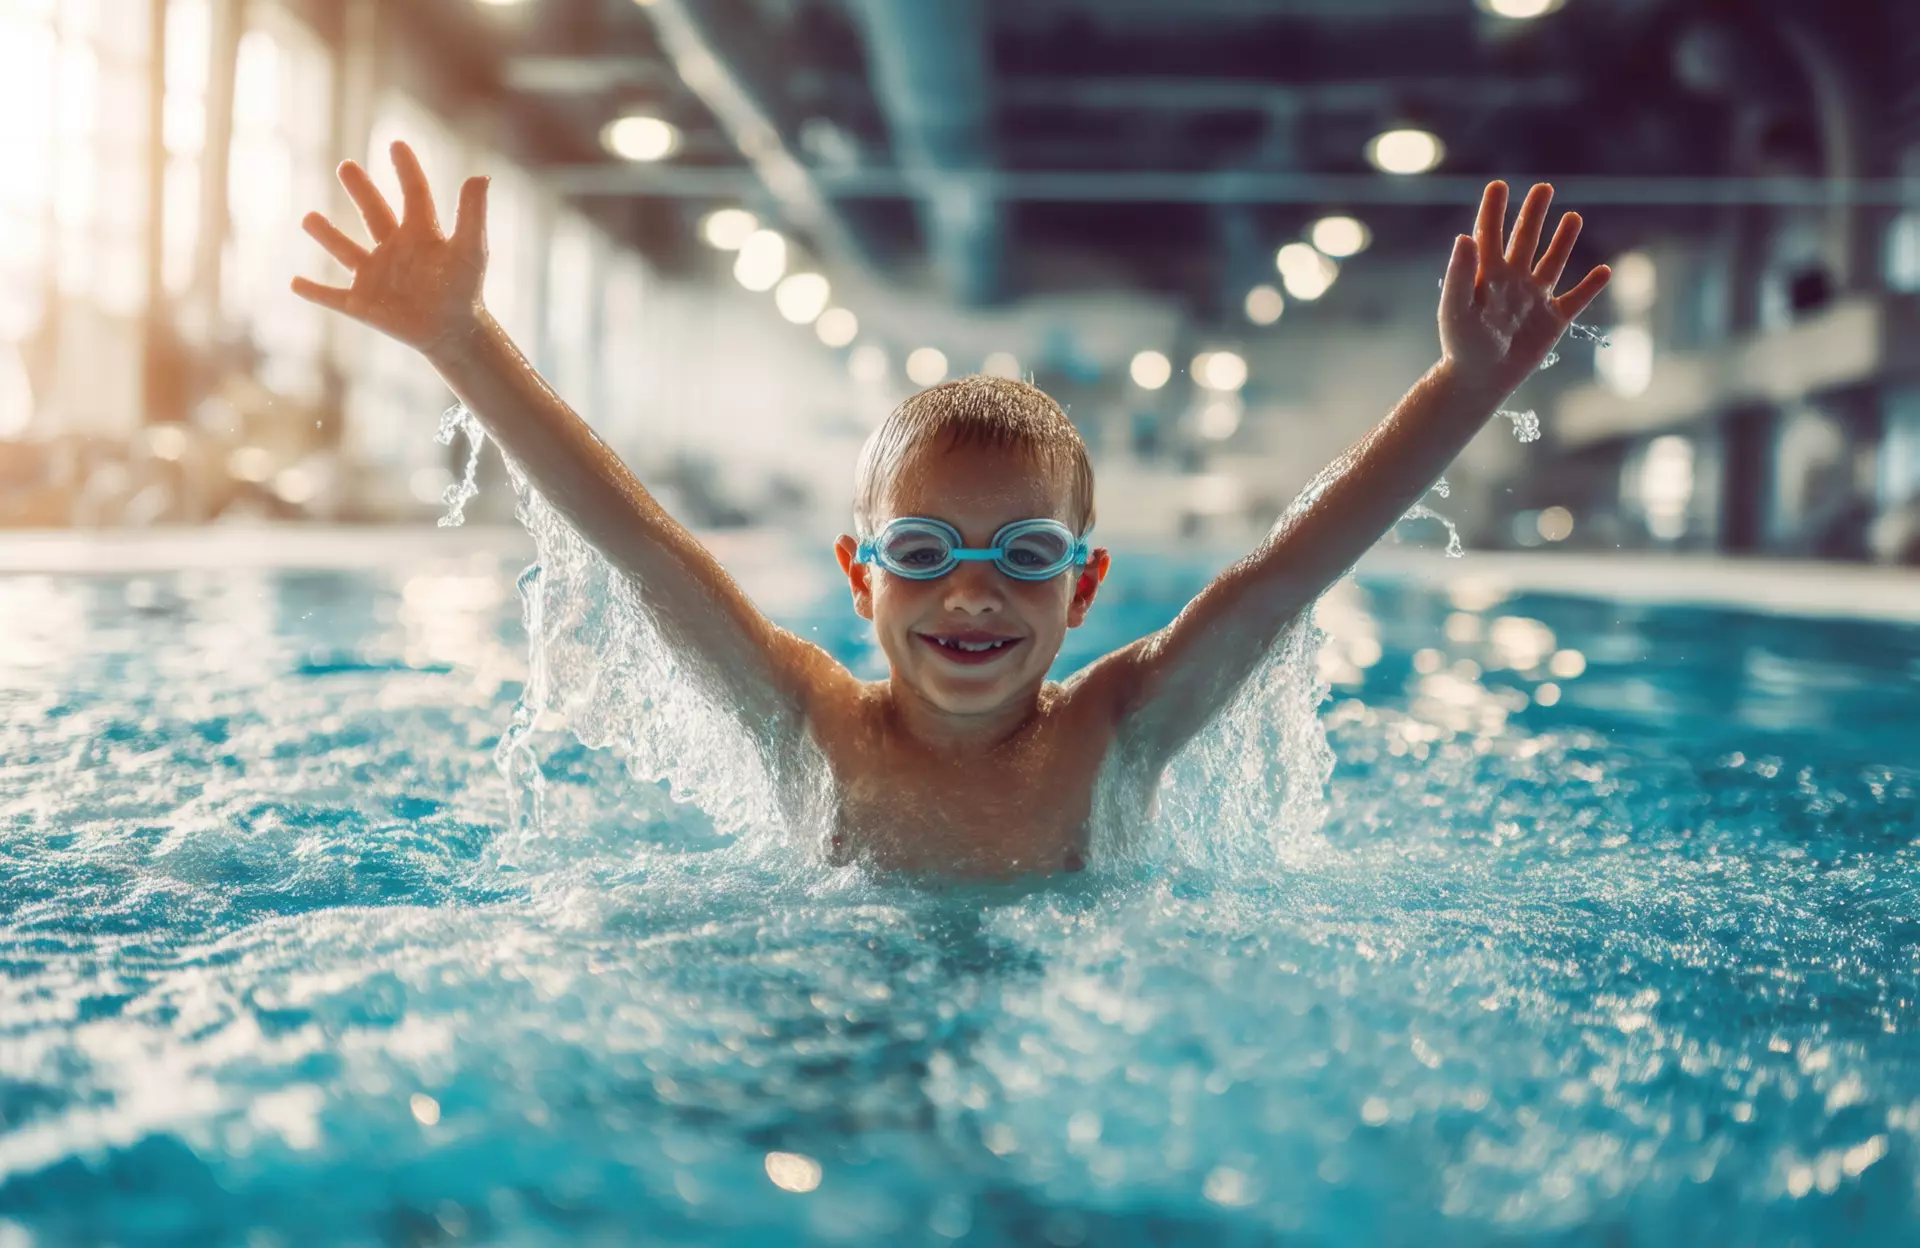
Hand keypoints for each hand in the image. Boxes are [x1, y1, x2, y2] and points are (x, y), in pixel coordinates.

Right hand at [292, 141, 489, 356]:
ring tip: (308, 218)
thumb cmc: (466, 291)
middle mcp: (396, 249)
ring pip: (346, 250)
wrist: (455, 334)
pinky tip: (295, 283)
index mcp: (422, 233)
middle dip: (360, 190)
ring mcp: (376, 276)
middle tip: (346, 166)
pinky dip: (314, 291)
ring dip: (327, 234)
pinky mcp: (362, 304)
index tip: (396, 144)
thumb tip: (481, 176)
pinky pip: (332, 296)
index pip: (413, 194)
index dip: (407, 170)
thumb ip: (472, 214)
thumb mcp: (471, 250)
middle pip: (373, 213)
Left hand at [1438, 181, 1609, 395]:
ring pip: (1553, 262)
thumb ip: (1461, 272)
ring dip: (1563, 241)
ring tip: (1573, 217)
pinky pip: (1576, 299)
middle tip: (1544, 188)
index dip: (1494, 210)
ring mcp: (1535, 299)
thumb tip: (1465, 236)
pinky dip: (1591, 286)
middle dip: (1534, 214)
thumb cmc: (1462, 345)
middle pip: (1526, 240)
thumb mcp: (1456, 307)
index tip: (1498, 185)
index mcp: (1487, 275)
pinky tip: (1605, 271)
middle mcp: (1513, 282)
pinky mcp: (1553, 321)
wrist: (1480, 380)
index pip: (1491, 234)